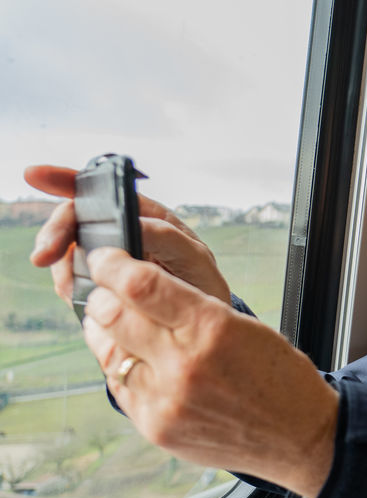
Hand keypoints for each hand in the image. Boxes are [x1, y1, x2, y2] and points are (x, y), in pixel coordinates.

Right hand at [26, 165, 232, 306]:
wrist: (199, 322)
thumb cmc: (199, 281)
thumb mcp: (192, 256)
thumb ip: (165, 237)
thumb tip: (132, 223)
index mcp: (143, 215)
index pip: (100, 189)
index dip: (66, 179)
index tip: (36, 175)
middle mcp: (120, 230)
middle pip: (74, 219)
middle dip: (55, 234)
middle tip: (44, 256)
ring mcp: (106, 255)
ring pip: (67, 250)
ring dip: (60, 266)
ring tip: (70, 286)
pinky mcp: (97, 280)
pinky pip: (71, 278)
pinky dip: (68, 286)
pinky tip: (75, 295)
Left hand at [81, 247, 336, 497]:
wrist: (300, 437)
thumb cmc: (278, 376)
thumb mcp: (244, 327)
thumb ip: (188, 309)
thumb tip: (134, 288)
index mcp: (213, 327)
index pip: (139, 284)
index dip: (112, 264)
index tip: (106, 258)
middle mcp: (184, 364)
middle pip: (112, 314)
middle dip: (103, 295)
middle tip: (107, 289)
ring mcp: (166, 401)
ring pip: (107, 352)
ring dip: (107, 333)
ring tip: (122, 326)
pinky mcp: (156, 427)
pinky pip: (120, 386)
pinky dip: (123, 369)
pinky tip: (141, 362)